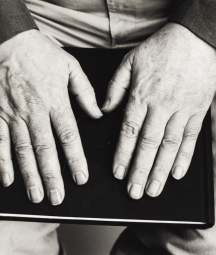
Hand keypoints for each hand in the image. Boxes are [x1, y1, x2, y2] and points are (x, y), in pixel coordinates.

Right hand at [0, 30, 101, 204]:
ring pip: (23, 150)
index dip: (75, 159)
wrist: (9, 40)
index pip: (69, 136)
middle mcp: (34, 112)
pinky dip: (3, 162)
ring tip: (37, 194)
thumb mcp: (71, 67)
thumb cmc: (40, 53)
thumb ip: (85, 92)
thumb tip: (98, 113)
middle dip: (52, 176)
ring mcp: (12, 114)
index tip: (81, 177)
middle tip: (57, 197)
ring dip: (30, 175)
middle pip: (45, 150)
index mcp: (55, 101)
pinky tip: (8, 178)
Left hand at [102, 22, 215, 198]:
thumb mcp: (131, 62)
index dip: (123, 154)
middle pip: (149, 144)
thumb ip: (116, 87)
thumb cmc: (161, 49)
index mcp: (142, 95)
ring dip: (160, 170)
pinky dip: (185, 157)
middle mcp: (162, 106)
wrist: (195, 38)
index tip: (118, 173)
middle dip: (140, 170)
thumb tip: (104, 109)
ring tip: (153, 189)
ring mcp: (182, 110)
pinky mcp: (198, 111)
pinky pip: (191, 138)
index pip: (129, 131)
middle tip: (134, 192)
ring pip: (169, 146)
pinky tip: (177, 173)